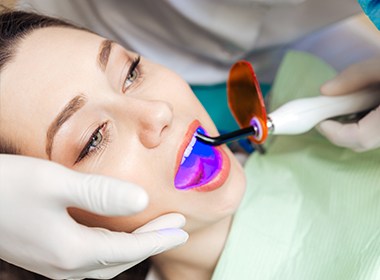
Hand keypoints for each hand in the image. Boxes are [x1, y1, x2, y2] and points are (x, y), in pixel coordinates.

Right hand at [0, 155, 187, 278]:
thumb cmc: (8, 186)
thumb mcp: (56, 183)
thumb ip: (100, 193)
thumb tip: (142, 200)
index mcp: (71, 251)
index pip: (129, 250)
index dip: (158, 238)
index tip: (182, 228)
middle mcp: (64, 266)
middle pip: (121, 259)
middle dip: (152, 243)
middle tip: (177, 228)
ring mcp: (54, 264)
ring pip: (107, 261)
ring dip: (135, 246)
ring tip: (156, 230)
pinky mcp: (48, 255)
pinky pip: (92, 257)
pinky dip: (114, 247)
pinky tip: (119, 234)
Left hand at [318, 57, 379, 151]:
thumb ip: (356, 76)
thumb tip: (325, 90)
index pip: (360, 138)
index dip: (335, 133)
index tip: (320, 121)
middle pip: (364, 142)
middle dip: (341, 131)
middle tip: (328, 114)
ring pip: (372, 139)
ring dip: (354, 128)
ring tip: (347, 107)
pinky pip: (378, 133)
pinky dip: (368, 124)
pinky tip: (366, 106)